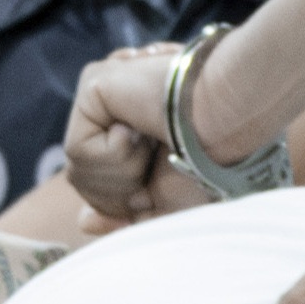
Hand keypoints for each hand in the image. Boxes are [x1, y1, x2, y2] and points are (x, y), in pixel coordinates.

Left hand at [64, 42, 210, 224]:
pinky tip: (140, 128)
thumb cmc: (210, 161)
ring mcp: (101, 95)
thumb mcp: (168, 205)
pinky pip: (77, 149)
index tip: (150, 195)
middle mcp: (111, 112)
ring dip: (123, 173)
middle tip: (159, 159)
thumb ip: (126, 217)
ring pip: (77, 169)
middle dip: (123, 190)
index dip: (119, 203)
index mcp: (127, 135)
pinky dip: (115, 155)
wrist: (227, 123)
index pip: (96, 185)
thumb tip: (83, 222)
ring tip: (153, 139)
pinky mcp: (93, 82)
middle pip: (82, 180)